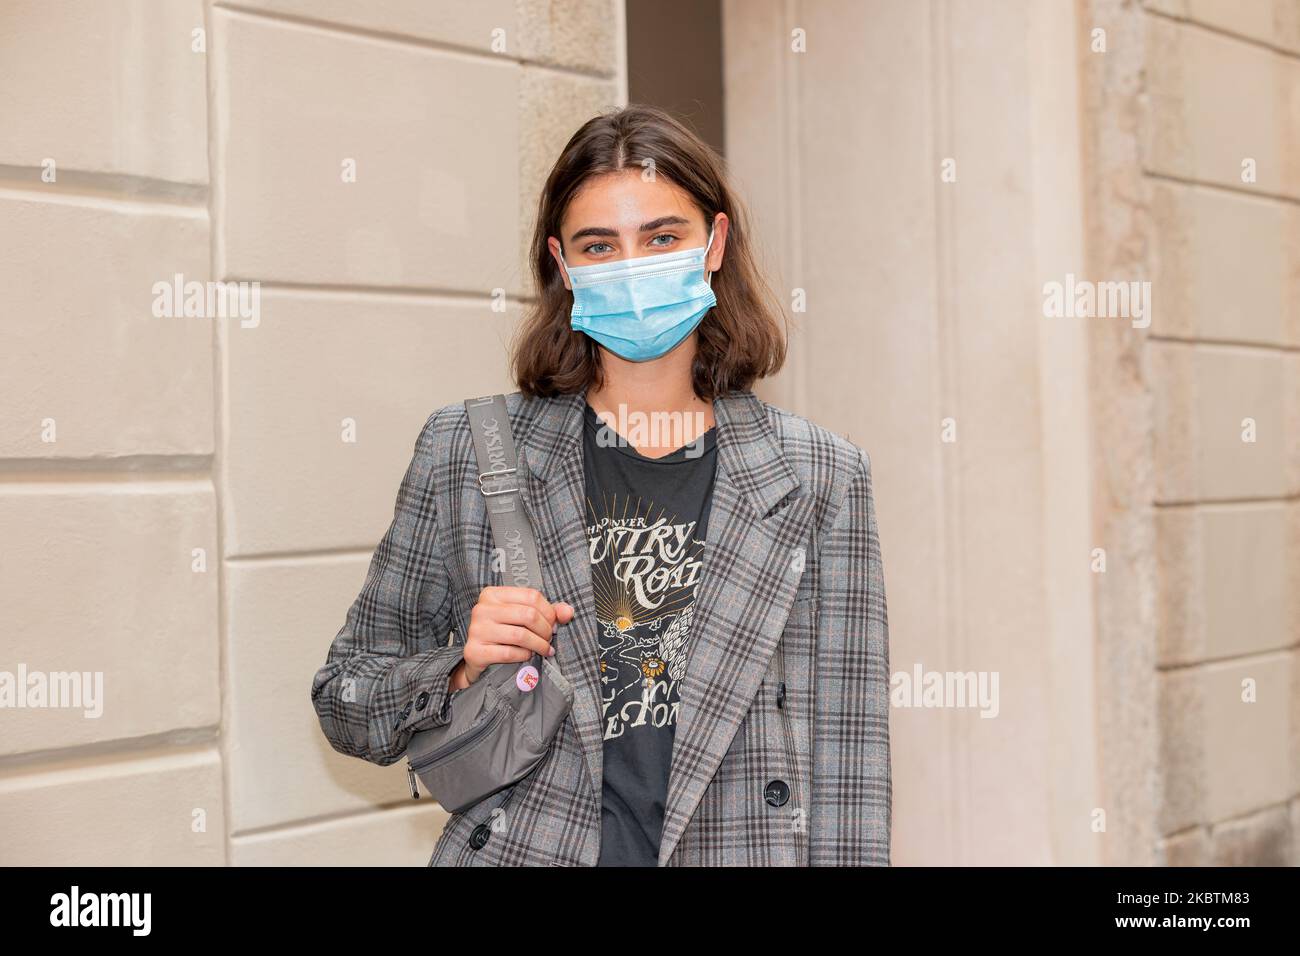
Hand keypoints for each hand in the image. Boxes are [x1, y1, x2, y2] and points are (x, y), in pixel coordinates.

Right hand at [449, 587, 574, 690]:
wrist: (477, 659)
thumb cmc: (503, 633)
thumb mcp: (523, 617)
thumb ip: (548, 612)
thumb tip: (568, 612)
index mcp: (492, 594)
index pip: (531, 596)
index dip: (549, 611)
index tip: (553, 624)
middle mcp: (482, 609)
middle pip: (528, 615)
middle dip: (545, 630)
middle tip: (549, 639)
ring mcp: (477, 630)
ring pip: (520, 635)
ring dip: (539, 645)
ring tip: (544, 649)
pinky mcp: (475, 651)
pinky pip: (509, 653)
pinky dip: (524, 656)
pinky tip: (528, 656)